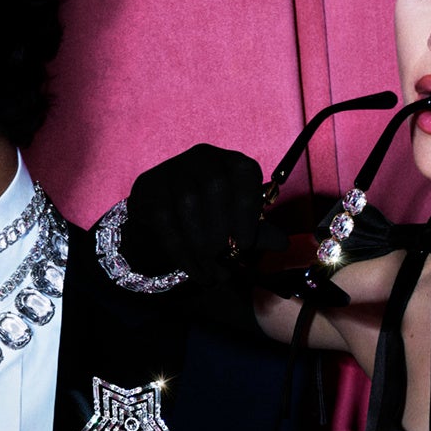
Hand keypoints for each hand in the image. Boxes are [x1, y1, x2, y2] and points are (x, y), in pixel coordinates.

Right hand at [119, 144, 268, 329]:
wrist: (163, 223)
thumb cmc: (210, 221)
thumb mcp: (237, 226)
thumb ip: (258, 232)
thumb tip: (283, 243)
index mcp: (231, 162)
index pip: (245, 172)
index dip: (248, 208)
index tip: (246, 244)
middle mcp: (202, 158)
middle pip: (215, 187)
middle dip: (222, 230)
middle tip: (227, 261)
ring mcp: (172, 170)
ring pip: (188, 203)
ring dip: (202, 245)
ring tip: (213, 272)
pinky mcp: (148, 189)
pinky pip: (165, 221)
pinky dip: (183, 252)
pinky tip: (197, 272)